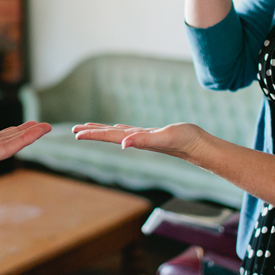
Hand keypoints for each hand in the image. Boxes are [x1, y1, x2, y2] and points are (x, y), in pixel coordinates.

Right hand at [0, 121, 50, 175]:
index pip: (5, 149)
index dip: (24, 139)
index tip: (41, 129)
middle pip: (7, 146)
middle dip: (27, 136)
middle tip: (47, 125)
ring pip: (0, 143)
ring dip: (17, 134)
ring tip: (34, 126)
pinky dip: (3, 134)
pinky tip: (9, 130)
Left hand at [72, 122, 207, 163]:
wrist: (199, 145)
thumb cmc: (183, 140)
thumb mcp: (162, 138)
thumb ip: (142, 140)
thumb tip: (123, 144)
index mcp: (135, 139)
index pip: (108, 136)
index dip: (92, 134)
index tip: (76, 134)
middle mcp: (136, 139)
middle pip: (109, 135)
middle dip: (91, 133)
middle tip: (74, 130)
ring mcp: (143, 138)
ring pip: (117, 133)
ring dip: (102, 131)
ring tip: (89, 128)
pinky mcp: (151, 134)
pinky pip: (130, 131)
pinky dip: (120, 129)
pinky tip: (117, 128)